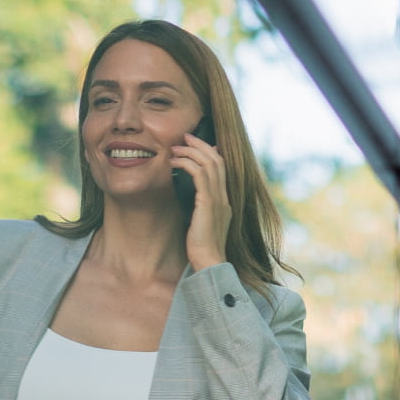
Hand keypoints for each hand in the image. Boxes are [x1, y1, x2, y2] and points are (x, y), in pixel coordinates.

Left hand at [171, 133, 230, 268]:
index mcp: (224, 201)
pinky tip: (174, 163)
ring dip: (191, 152)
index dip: (209, 152)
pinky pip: (199, 175)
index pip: (221, 168)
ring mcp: (218, 200)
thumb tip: (190, 199)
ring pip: (209, 164)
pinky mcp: (208, 204)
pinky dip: (187, 164)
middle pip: (217, 160)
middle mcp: (224, 197)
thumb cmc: (201, 248)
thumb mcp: (201, 223)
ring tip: (176, 147)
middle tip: (185, 137)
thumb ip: (199, 208)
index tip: (195, 145)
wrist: (209, 262)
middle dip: (200, 145)